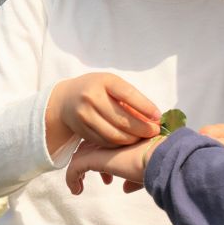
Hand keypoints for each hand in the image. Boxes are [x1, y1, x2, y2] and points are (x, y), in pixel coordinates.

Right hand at [46, 73, 160, 150]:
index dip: (145, 107)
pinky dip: (120, 143)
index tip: (158, 117)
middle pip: (122, 119)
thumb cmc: (97, 89)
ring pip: (114, 134)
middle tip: (155, 132)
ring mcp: (84, 115)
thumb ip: (130, 98)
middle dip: (142, 128)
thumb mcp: (111, 84)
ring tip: (143, 137)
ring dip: (132, 139)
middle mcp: (91, 97)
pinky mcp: (81, 130)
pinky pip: (105, 141)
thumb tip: (154, 117)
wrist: (65, 99)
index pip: (128, 95)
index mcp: (104, 81)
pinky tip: (129, 140)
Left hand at [66, 138, 164, 194]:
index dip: (104, 159)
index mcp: (122, 136)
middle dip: (93, 163)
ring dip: (78, 171)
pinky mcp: (95, 157)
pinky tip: (76, 190)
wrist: (160, 157)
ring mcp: (102, 146)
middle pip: (91, 147)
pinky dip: (71, 178)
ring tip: (78, 186)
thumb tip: (126, 188)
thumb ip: (134, 178)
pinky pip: (75, 167)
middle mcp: (110, 138)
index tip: (110, 178)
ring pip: (81, 155)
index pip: (105, 143)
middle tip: (102, 181)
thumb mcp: (145, 170)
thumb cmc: (158, 162)